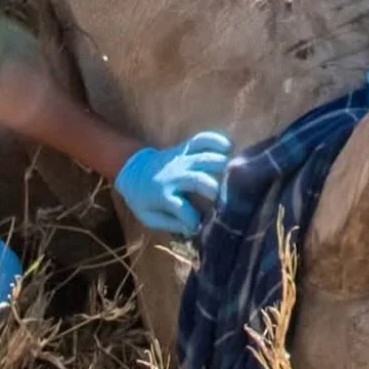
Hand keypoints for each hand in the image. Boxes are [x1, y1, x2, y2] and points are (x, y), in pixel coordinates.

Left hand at [114, 131, 232, 236]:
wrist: (132, 171)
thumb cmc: (143, 199)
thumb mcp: (149, 217)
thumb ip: (170, 224)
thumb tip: (194, 228)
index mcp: (162, 195)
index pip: (182, 209)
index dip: (193, 220)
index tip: (199, 227)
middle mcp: (173, 176)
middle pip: (196, 180)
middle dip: (213, 190)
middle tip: (227, 200)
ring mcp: (179, 160)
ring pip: (202, 158)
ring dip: (220, 165)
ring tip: (236, 173)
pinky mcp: (183, 148)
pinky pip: (200, 139)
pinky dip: (215, 139)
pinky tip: (229, 146)